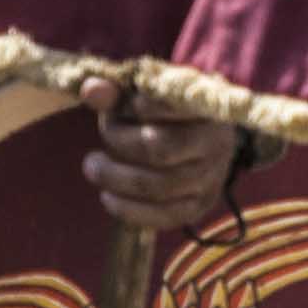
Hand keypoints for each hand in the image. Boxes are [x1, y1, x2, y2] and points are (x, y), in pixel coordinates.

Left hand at [81, 77, 240, 232]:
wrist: (196, 138)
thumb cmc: (162, 110)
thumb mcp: (143, 94)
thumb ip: (117, 91)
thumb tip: (91, 91)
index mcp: (205, 107)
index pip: (169, 106)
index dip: (134, 107)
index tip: (117, 107)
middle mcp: (217, 143)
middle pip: (159, 147)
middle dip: (119, 143)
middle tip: (101, 135)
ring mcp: (212, 177)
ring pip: (158, 186)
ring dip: (115, 178)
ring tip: (93, 166)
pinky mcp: (200, 205)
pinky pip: (163, 216)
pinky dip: (128, 210)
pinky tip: (107, 196)